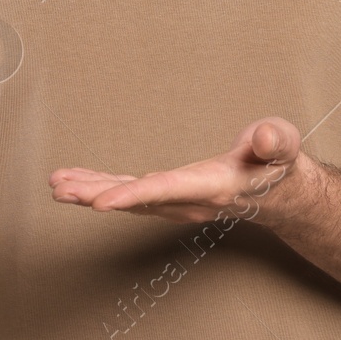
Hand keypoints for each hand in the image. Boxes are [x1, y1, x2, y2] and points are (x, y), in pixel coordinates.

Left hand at [49, 116, 308, 224]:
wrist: (279, 191)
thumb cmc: (278, 164)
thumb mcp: (283, 145)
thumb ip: (276, 141)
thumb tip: (264, 137)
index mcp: (214, 186)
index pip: (169, 190)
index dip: (133, 196)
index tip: (99, 202)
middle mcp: (190, 201)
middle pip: (138, 200)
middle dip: (97, 195)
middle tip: (61, 189)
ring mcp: (178, 202)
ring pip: (128, 200)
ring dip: (91, 193)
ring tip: (57, 185)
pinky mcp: (170, 195)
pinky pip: (130, 195)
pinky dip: (102, 189)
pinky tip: (78, 183)